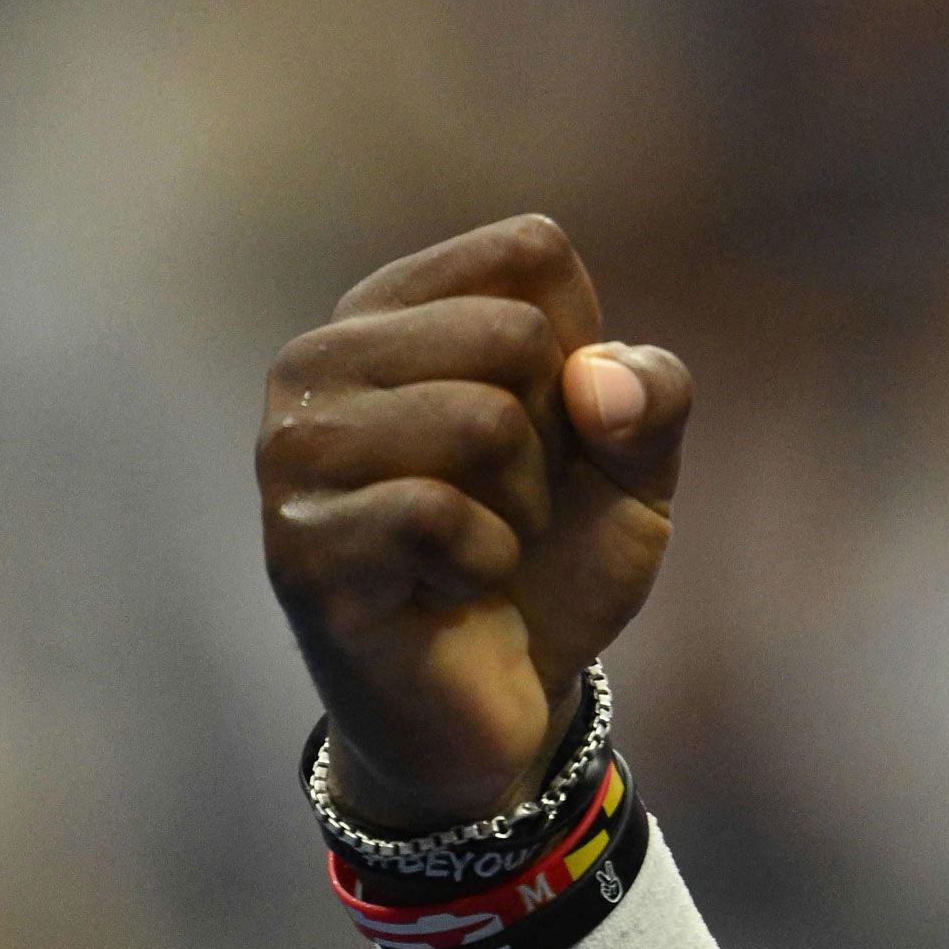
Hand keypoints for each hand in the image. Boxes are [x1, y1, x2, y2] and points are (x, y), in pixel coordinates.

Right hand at [255, 214, 690, 830]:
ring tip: (483, 542)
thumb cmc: (559, 551)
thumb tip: (597, 379)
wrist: (512, 697)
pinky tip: (449, 588)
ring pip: (481, 420)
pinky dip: (484, 561)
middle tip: (512, 499)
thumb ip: (652, 395)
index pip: (531, 251)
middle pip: (514, 334)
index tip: (550, 425)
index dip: (584, 351)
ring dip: (522, 504)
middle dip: (555, 435)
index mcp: (397, 307)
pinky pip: (438, 514)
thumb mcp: (640, 461)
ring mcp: (295, 451)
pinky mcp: (297, 545)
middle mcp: (323, 359)